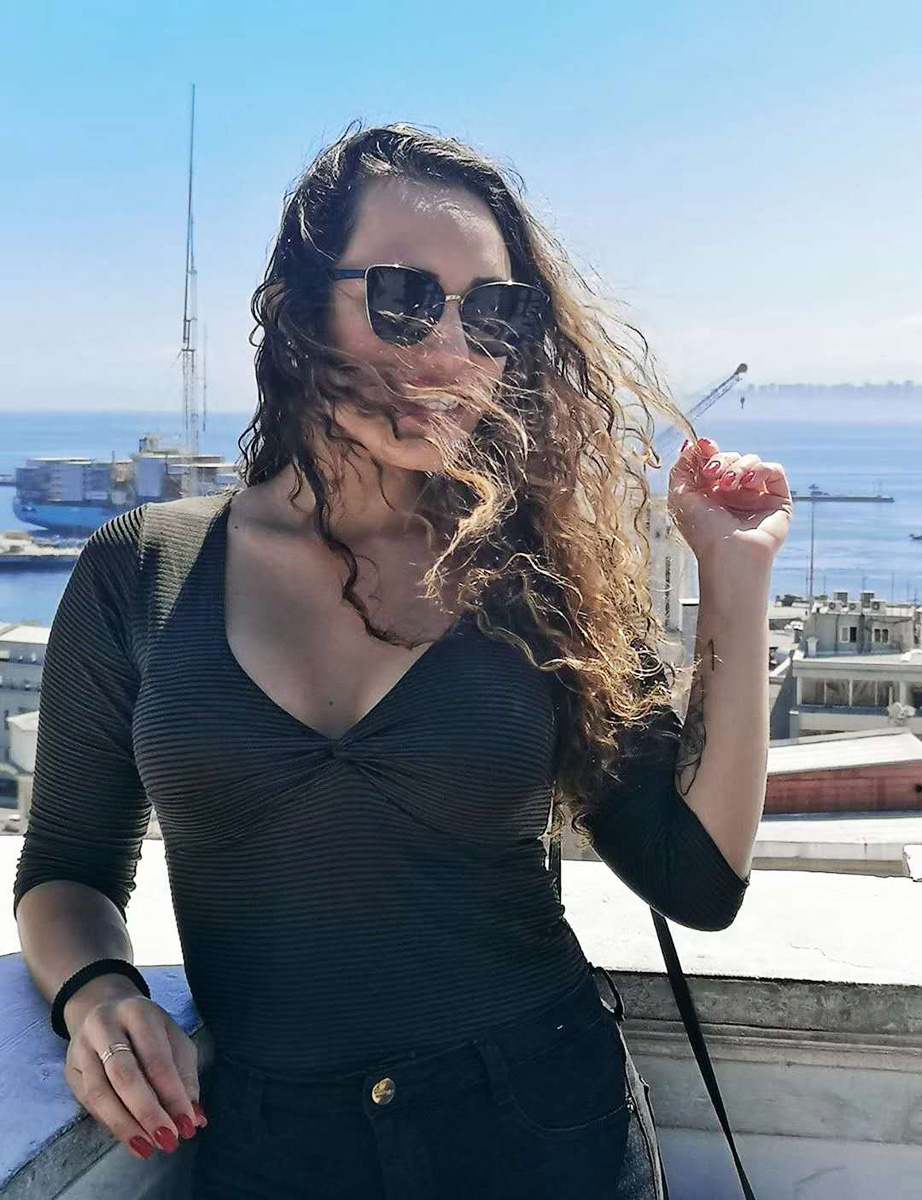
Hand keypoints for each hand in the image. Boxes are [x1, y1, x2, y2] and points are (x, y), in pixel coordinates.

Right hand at [62, 974, 206, 1161]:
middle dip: (148, 1113)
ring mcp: (82, 1048)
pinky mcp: (70, 1070)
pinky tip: (129, 1138)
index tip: (188, 1124)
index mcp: (138, 1012)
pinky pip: (88, 1103)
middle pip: (124, 1075)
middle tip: (168, 1141)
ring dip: (126, 1126)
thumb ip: (185, 1076)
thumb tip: (195, 1118)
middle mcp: (105, 1026)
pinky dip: (110, 1124)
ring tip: (148, 1148)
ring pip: (100, 1093)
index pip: (156, 1059)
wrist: (102, 1007)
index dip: (173, 1095)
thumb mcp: (173, 1039)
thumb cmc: (147, 1028)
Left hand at [667, 437, 792, 566]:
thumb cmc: (702, 531)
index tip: (704, 446)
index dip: (709, 450)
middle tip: (713, 475)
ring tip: (729, 485)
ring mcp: (756, 496)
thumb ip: (682, 468)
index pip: (713, 460)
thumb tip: (691, 444)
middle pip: (731, 457)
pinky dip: (760, 470)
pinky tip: (748, 484)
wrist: (728, 554)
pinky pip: (774, 470)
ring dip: (738, 467)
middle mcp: (733, 494)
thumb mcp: (680, 496)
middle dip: (721, 460)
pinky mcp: (777, 500)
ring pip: (752, 460)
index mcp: (710, 493)